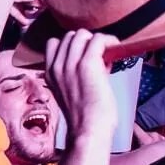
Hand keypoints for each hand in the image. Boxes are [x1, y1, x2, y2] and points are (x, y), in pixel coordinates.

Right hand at [43, 28, 115, 142]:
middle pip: (69, 36)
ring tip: (107, 52)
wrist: (88, 130)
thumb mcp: (70, 93)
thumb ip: (76, 75)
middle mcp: (57, 66)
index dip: (71, 45)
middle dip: (86, 42)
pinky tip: (115, 49)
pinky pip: (98, 39)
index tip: (85, 54)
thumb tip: (99, 60)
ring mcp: (70, 64)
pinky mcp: (87, 64)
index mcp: (49, 74)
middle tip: (99, 55)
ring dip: (96, 40)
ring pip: (82, 34)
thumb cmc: (85, 117)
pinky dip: (109, 41)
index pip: (54, 44)